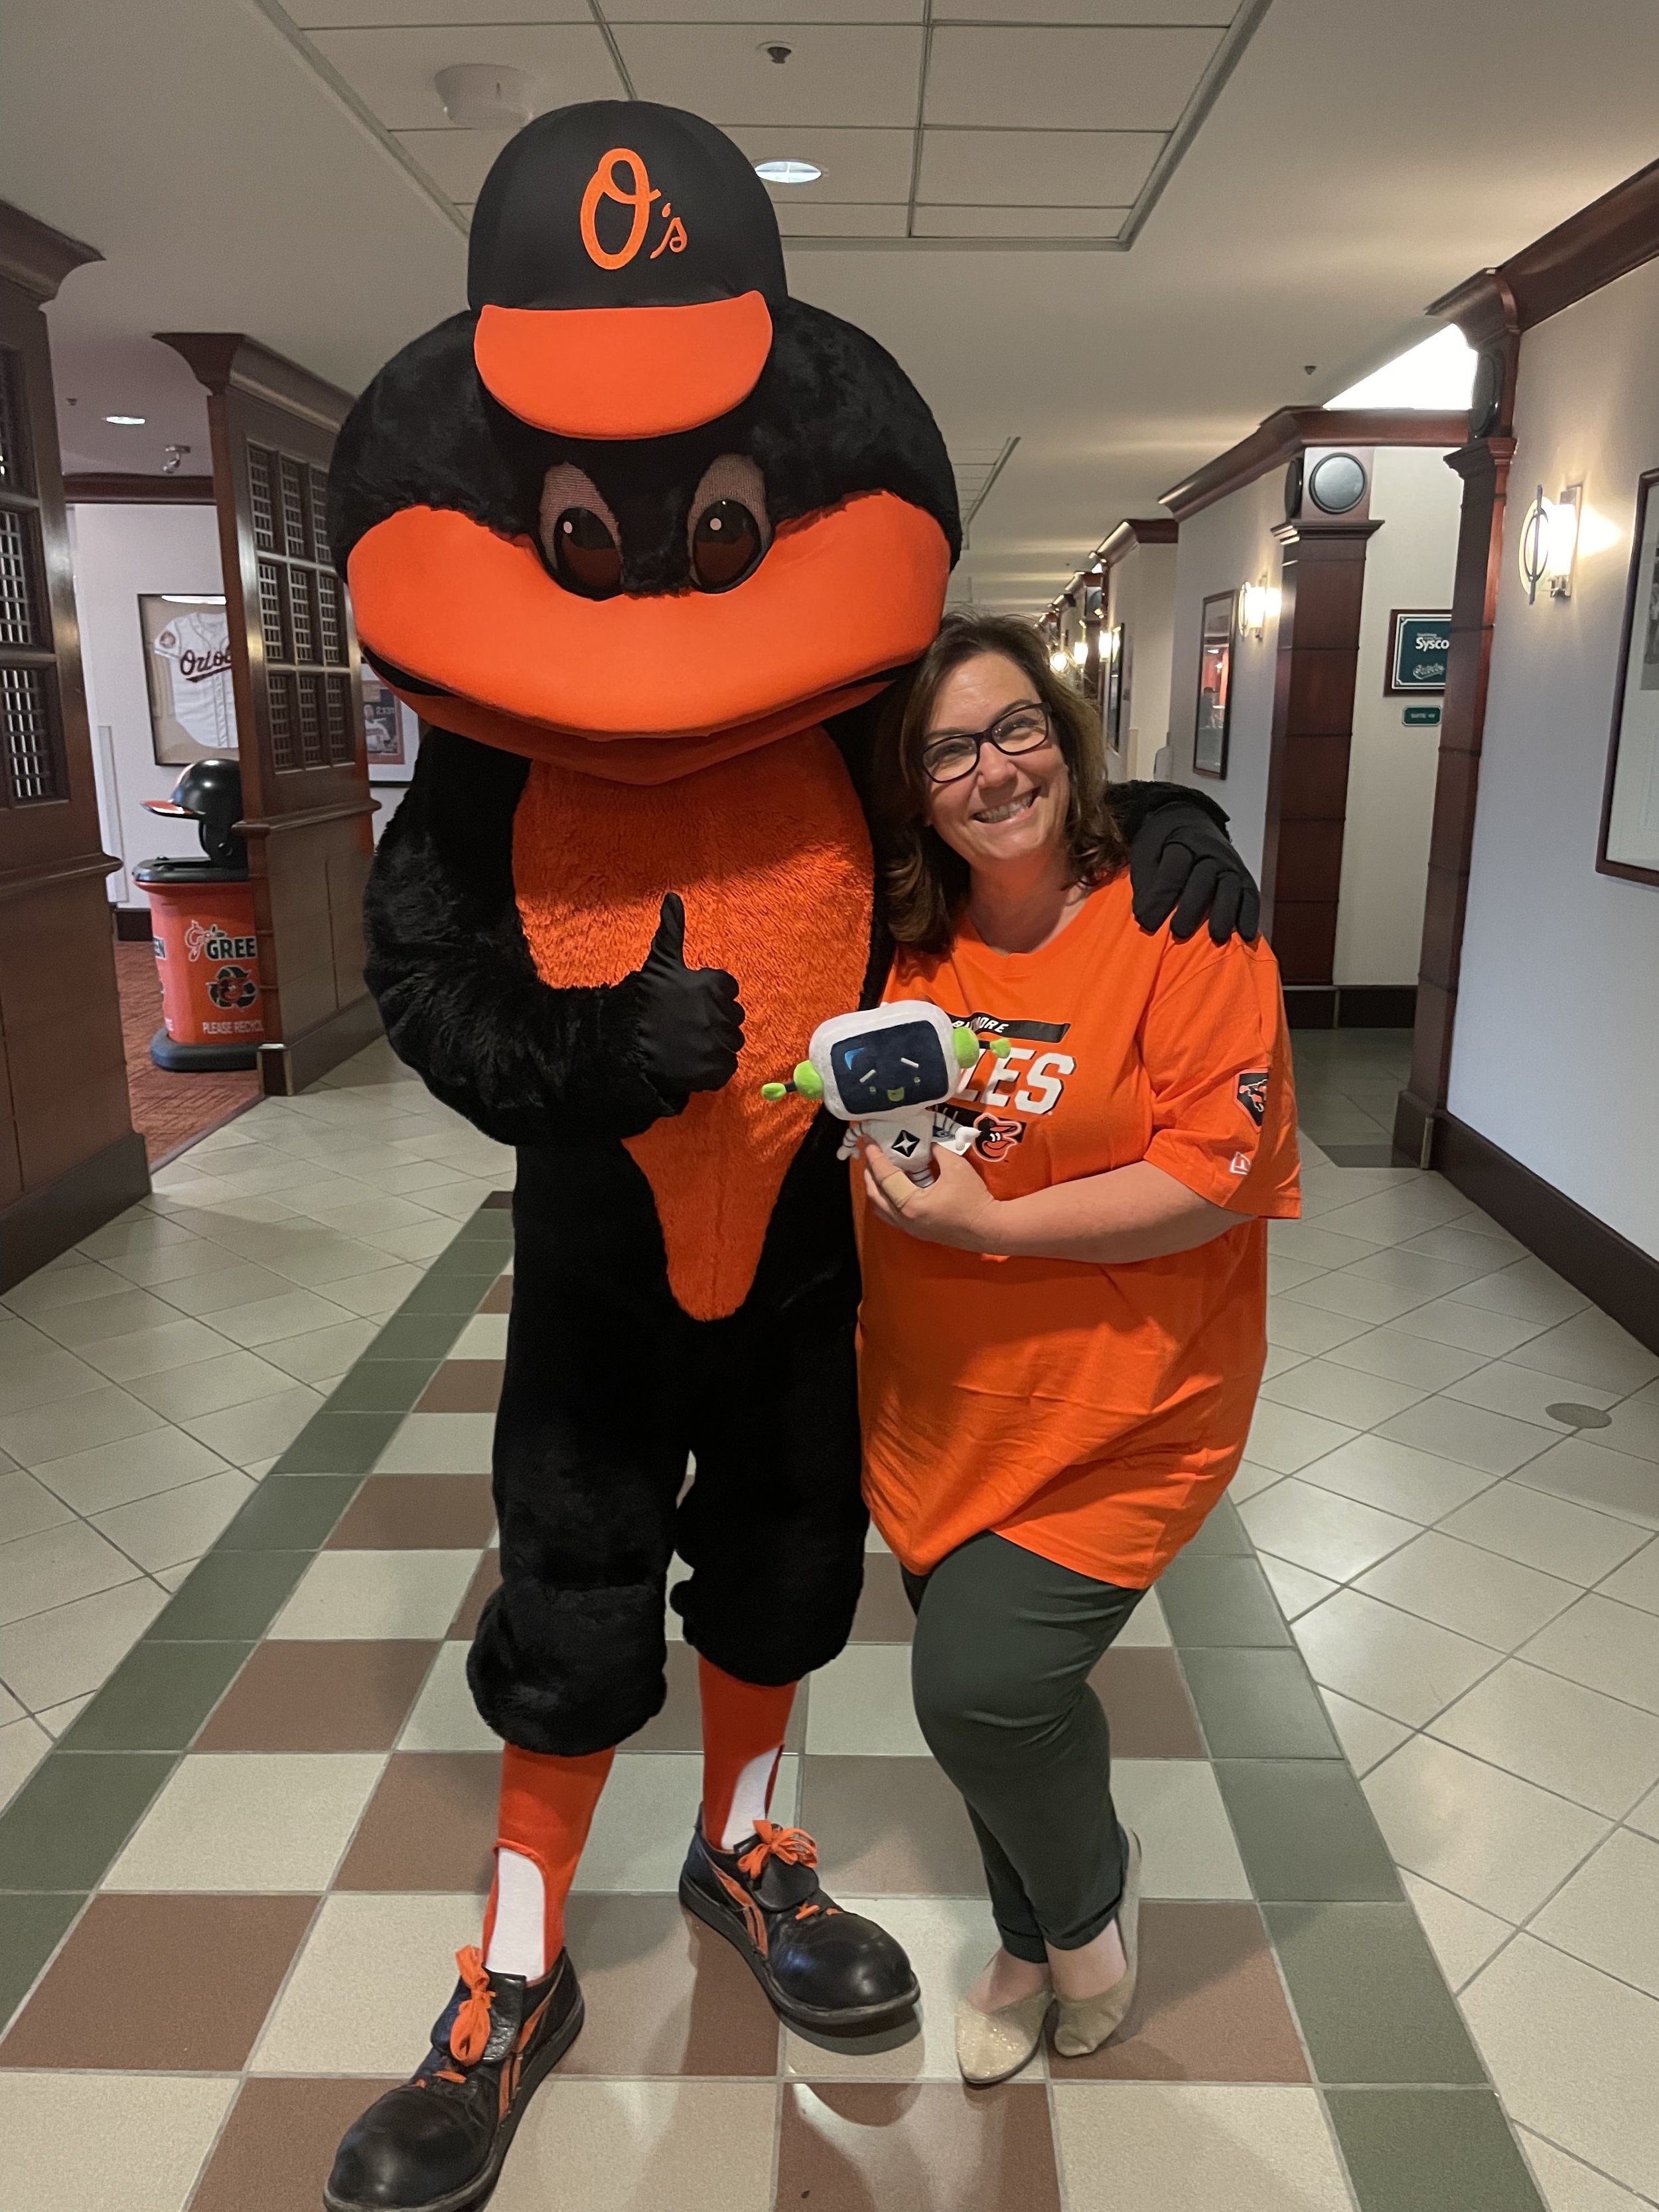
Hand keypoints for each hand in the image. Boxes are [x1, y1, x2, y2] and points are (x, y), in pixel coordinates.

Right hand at [631, 892, 743, 1094]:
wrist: (625, 1048)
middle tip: (687, 1026)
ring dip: (714, 1044)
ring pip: (730, 1043)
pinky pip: (726, 1068)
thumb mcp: (659, 963)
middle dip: (714, 1021)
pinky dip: (711, 1067)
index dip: (711, 997)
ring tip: (687, 1044)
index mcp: (713, 985)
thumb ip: (672, 930)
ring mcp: (719, 1043)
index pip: (729, 989)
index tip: (691, 1004)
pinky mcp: (716, 1070)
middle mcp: (721, 1013)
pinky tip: (690, 1061)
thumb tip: (673, 896)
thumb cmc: (642, 1003)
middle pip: (733, 1018)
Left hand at [859, 1136, 1003, 1251]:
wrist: (989, 1228)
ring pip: (880, 1209)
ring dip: (876, 1188)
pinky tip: (896, 1187)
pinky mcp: (917, 1231)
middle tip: (871, 1154)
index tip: (868, 1141)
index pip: (885, 1177)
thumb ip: (938, 1151)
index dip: (875, 1157)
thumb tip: (928, 1142)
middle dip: (870, 1173)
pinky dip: (887, 1199)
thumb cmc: (974, 1199)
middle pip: (875, 1194)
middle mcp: (905, 1219)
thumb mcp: (956, 1167)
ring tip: (879, 1170)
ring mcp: (910, 1228)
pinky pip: (891, 1215)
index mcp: (911, 1204)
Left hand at [1128, 801, 1259, 944]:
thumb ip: (1146, 884)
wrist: (1187, 821)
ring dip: (1225, 913)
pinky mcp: (1243, 876)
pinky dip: (1249, 915)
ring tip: (1217, 937)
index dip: (1160, 898)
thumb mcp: (1146, 854)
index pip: (1173, 871)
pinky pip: (1250, 895)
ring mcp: (1230, 864)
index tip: (1147, 923)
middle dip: (1192, 908)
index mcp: (1181, 843)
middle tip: (1179, 932)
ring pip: (1231, 887)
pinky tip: (1245, 935)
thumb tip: (1147, 920)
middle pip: (1204, 879)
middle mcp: (1210, 852)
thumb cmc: (1163, 845)